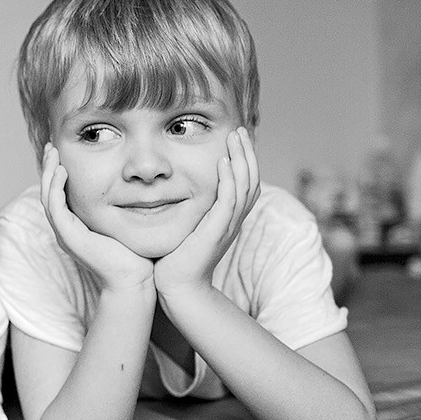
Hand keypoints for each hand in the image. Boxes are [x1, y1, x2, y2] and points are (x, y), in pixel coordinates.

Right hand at [40, 143, 153, 293]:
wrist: (134, 279)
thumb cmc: (135, 254)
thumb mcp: (125, 222)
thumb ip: (122, 204)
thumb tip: (135, 183)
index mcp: (76, 225)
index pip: (59, 194)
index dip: (57, 172)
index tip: (62, 152)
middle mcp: (66, 229)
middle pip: (48, 192)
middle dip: (48, 167)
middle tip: (51, 146)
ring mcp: (65, 233)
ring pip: (47, 197)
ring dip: (48, 173)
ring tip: (52, 153)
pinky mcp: (69, 236)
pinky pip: (55, 207)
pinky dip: (55, 187)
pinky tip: (61, 171)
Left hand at [154, 127, 260, 297]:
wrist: (178, 288)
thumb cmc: (174, 259)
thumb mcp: (184, 227)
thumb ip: (185, 209)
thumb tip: (169, 189)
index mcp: (226, 218)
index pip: (244, 183)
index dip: (243, 161)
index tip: (235, 139)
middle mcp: (232, 220)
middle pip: (251, 180)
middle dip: (247, 153)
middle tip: (241, 131)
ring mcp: (227, 226)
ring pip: (245, 187)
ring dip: (242, 160)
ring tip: (236, 138)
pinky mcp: (216, 232)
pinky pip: (229, 202)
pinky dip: (230, 181)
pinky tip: (224, 163)